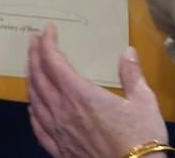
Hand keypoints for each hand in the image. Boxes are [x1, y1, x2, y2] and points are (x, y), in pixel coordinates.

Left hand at [27, 24, 168, 157]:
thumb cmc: (141, 137)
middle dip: (34, 56)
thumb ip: (132, 74)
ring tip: (31, 68)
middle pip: (39, 78)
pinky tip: (32, 106)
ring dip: (31, 80)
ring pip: (34, 100)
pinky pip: (37, 127)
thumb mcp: (143, 101)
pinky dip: (32, 111)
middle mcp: (62, 111)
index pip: (54, 62)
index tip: (47, 30)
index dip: (47, 44)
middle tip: (34, 41)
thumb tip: (128, 51)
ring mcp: (58, 132)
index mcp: (80, 94)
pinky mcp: (58, 151)